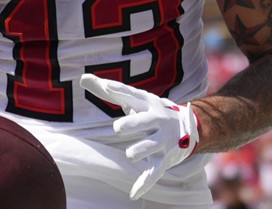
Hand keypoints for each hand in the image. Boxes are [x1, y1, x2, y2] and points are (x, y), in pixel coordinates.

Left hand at [79, 74, 198, 199]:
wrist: (189, 126)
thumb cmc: (150, 110)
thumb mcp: (134, 98)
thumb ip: (108, 90)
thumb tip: (83, 78)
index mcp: (147, 103)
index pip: (130, 95)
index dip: (118, 91)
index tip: (106, 86)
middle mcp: (157, 120)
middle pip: (144, 122)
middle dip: (132, 124)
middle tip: (118, 128)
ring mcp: (163, 140)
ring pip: (150, 146)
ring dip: (140, 151)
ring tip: (130, 154)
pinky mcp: (165, 158)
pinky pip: (154, 172)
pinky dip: (144, 183)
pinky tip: (133, 194)